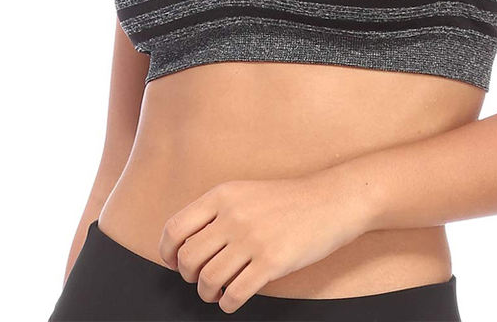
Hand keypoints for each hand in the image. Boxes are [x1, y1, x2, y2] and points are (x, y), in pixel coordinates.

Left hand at [158, 171, 372, 313]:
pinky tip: (232, 299)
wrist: (330, 201)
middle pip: (188, 258)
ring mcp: (252, 239)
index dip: (167, 252)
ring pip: (208, 279)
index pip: (175, 228)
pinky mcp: (271, 262)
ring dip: (207, 293)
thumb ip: (216, 211)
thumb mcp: (245, 192)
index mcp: (222, 195)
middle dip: (188, 275)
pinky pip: (235, 294)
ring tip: (216, 291)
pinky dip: (227, 303)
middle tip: (198, 278)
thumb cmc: (287, 200)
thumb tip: (186, 242)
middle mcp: (233, 215)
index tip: (172, 262)